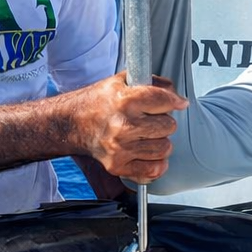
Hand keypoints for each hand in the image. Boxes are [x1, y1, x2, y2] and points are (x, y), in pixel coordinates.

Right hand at [68, 73, 187, 183]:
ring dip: (161, 142)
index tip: (178, 103)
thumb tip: (177, 97)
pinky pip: (153, 170)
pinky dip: (157, 164)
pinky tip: (150, 154)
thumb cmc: (99, 102)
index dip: (175, 101)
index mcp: (124, 100)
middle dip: (164, 121)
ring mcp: (120, 148)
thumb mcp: (122, 81)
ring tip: (148, 136)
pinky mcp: (118, 166)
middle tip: (152, 120)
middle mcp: (122, 125)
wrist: (73, 123)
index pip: (165, 101)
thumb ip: (152, 83)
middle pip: (168, 126)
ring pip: (164, 148)